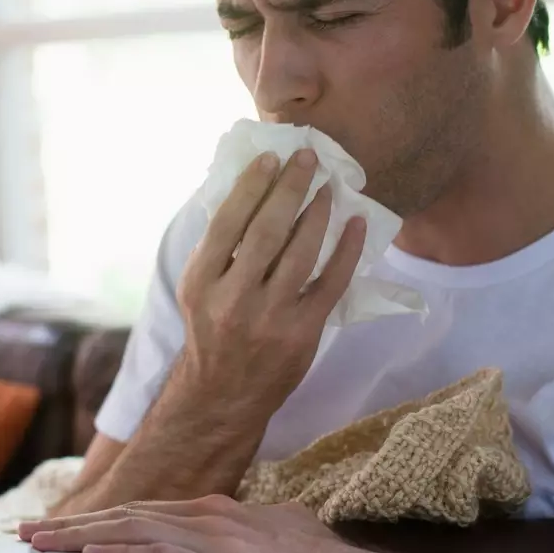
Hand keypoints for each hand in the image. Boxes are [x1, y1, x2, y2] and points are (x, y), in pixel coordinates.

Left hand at [19, 496, 435, 552]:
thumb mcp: (291, 541)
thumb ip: (264, 529)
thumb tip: (255, 527)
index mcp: (223, 512)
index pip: (147, 512)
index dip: (102, 519)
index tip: (64, 528)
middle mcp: (212, 516)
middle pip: (127, 514)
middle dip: (73, 523)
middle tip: (26, 532)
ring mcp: (216, 539)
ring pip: (132, 531)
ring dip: (78, 537)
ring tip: (36, 543)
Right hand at [176, 149, 366, 425]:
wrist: (224, 394)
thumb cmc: (211, 330)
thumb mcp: (197, 289)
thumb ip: (217, 249)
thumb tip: (248, 192)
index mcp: (201, 281)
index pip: (228, 222)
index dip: (252, 186)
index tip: (271, 158)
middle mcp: (233, 298)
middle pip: (266, 231)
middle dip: (289, 189)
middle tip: (307, 159)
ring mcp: (269, 317)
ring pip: (300, 253)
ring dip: (318, 214)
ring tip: (328, 188)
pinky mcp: (302, 332)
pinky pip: (330, 283)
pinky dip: (346, 251)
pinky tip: (355, 224)